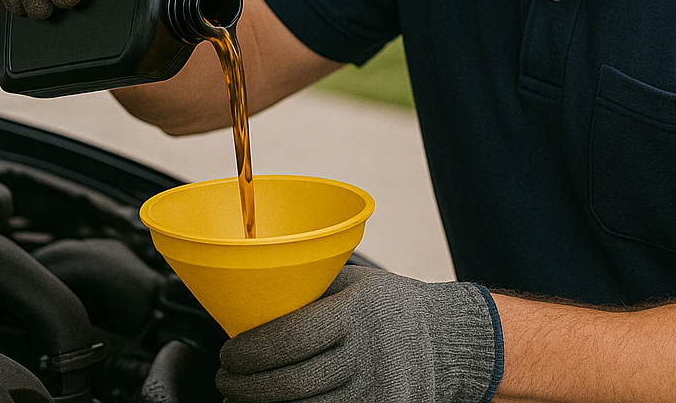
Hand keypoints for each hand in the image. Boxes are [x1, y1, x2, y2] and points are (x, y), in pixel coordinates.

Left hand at [216, 264, 500, 402]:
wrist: (450, 339)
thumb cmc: (394, 306)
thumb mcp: (359, 284)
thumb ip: (316, 291)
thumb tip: (255, 302)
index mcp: (358, 311)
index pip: (292, 336)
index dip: (251, 350)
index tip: (229, 353)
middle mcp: (369, 354)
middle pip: (292, 383)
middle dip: (247, 387)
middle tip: (225, 381)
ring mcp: (378, 392)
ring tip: (240, 401)